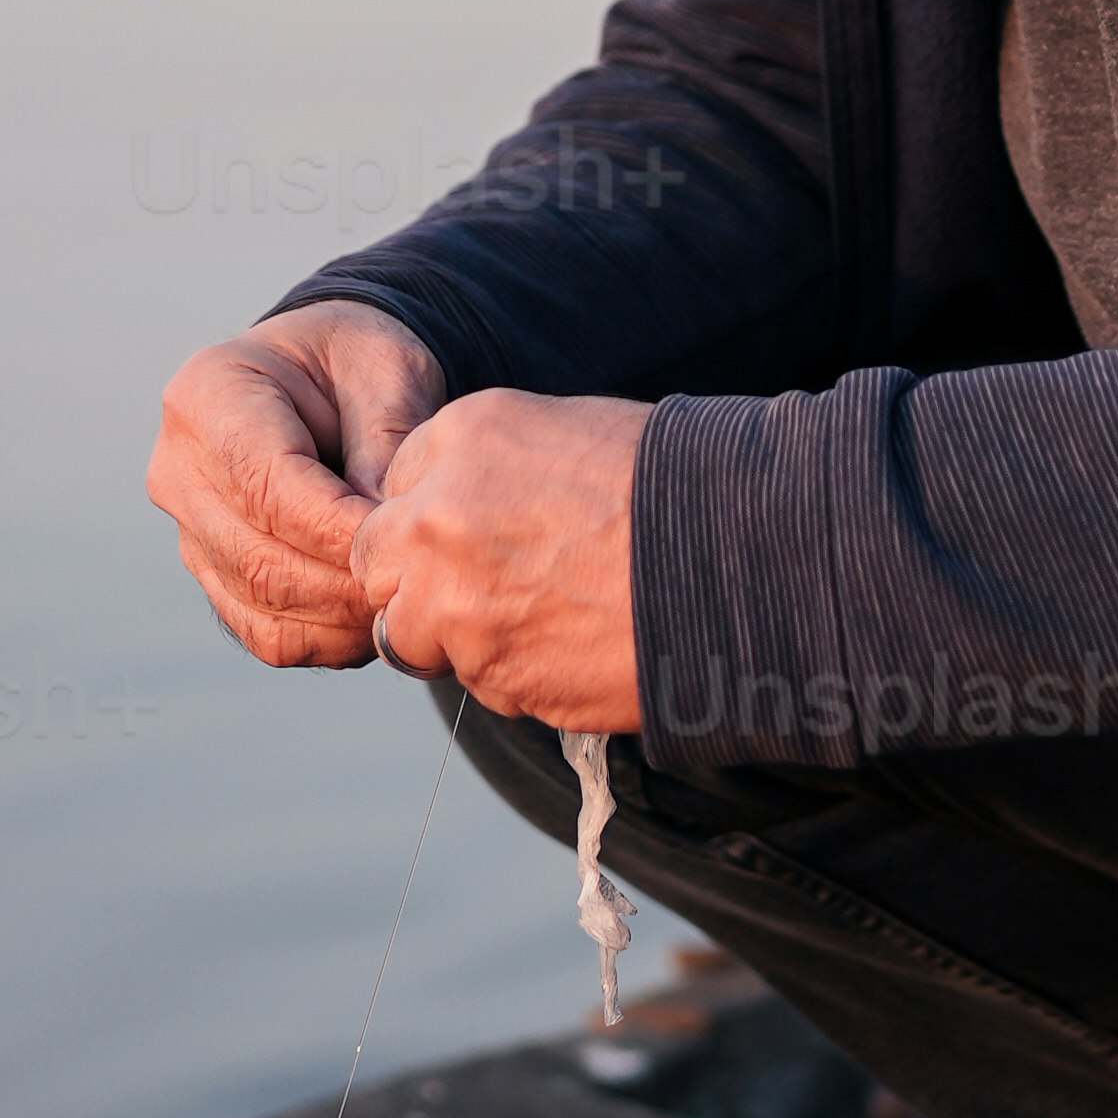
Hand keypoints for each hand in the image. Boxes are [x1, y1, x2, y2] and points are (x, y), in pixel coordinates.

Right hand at [144, 306, 446, 670]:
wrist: (323, 375)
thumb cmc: (355, 361)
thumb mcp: (386, 370)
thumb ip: (386, 444)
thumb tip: (386, 534)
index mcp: (207, 397)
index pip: (265, 487)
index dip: (336, 529)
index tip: (403, 544)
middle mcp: (179, 470)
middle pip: (257, 556)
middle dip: (345, 581)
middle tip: (419, 583)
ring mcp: (189, 530)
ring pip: (261, 603)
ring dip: (341, 616)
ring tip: (405, 596)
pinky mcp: (215, 575)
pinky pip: (265, 631)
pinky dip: (327, 636)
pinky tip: (374, 613)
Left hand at [358, 389, 647, 738]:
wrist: (739, 559)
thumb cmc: (672, 486)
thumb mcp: (568, 435)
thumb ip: (490, 471)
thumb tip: (461, 515)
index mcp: (461, 438)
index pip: (396, 489)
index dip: (431, 521)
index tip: (470, 537)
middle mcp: (436, 518)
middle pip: (379, 566)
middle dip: (417, 582)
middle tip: (483, 589)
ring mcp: (454, 605)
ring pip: (413, 636)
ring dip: (459, 637)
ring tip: (547, 618)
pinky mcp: (490, 675)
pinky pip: (478, 682)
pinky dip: (515, 674)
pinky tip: (576, 645)